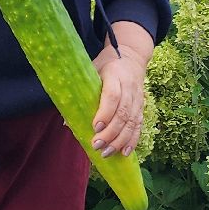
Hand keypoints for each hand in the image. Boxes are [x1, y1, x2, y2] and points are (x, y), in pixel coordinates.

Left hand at [91, 22, 153, 157]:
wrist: (131, 56)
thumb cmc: (105, 65)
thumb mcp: (91, 70)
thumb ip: (80, 92)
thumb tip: (66, 121)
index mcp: (115, 75)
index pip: (113, 96)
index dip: (105, 113)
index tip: (94, 127)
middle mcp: (129, 87)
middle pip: (123, 113)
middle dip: (110, 133)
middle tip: (97, 146)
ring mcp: (138, 98)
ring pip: (132, 122)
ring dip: (119, 140)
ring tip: (107, 153)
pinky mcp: (142, 106)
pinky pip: (139, 125)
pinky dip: (132, 140)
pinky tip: (124, 153)